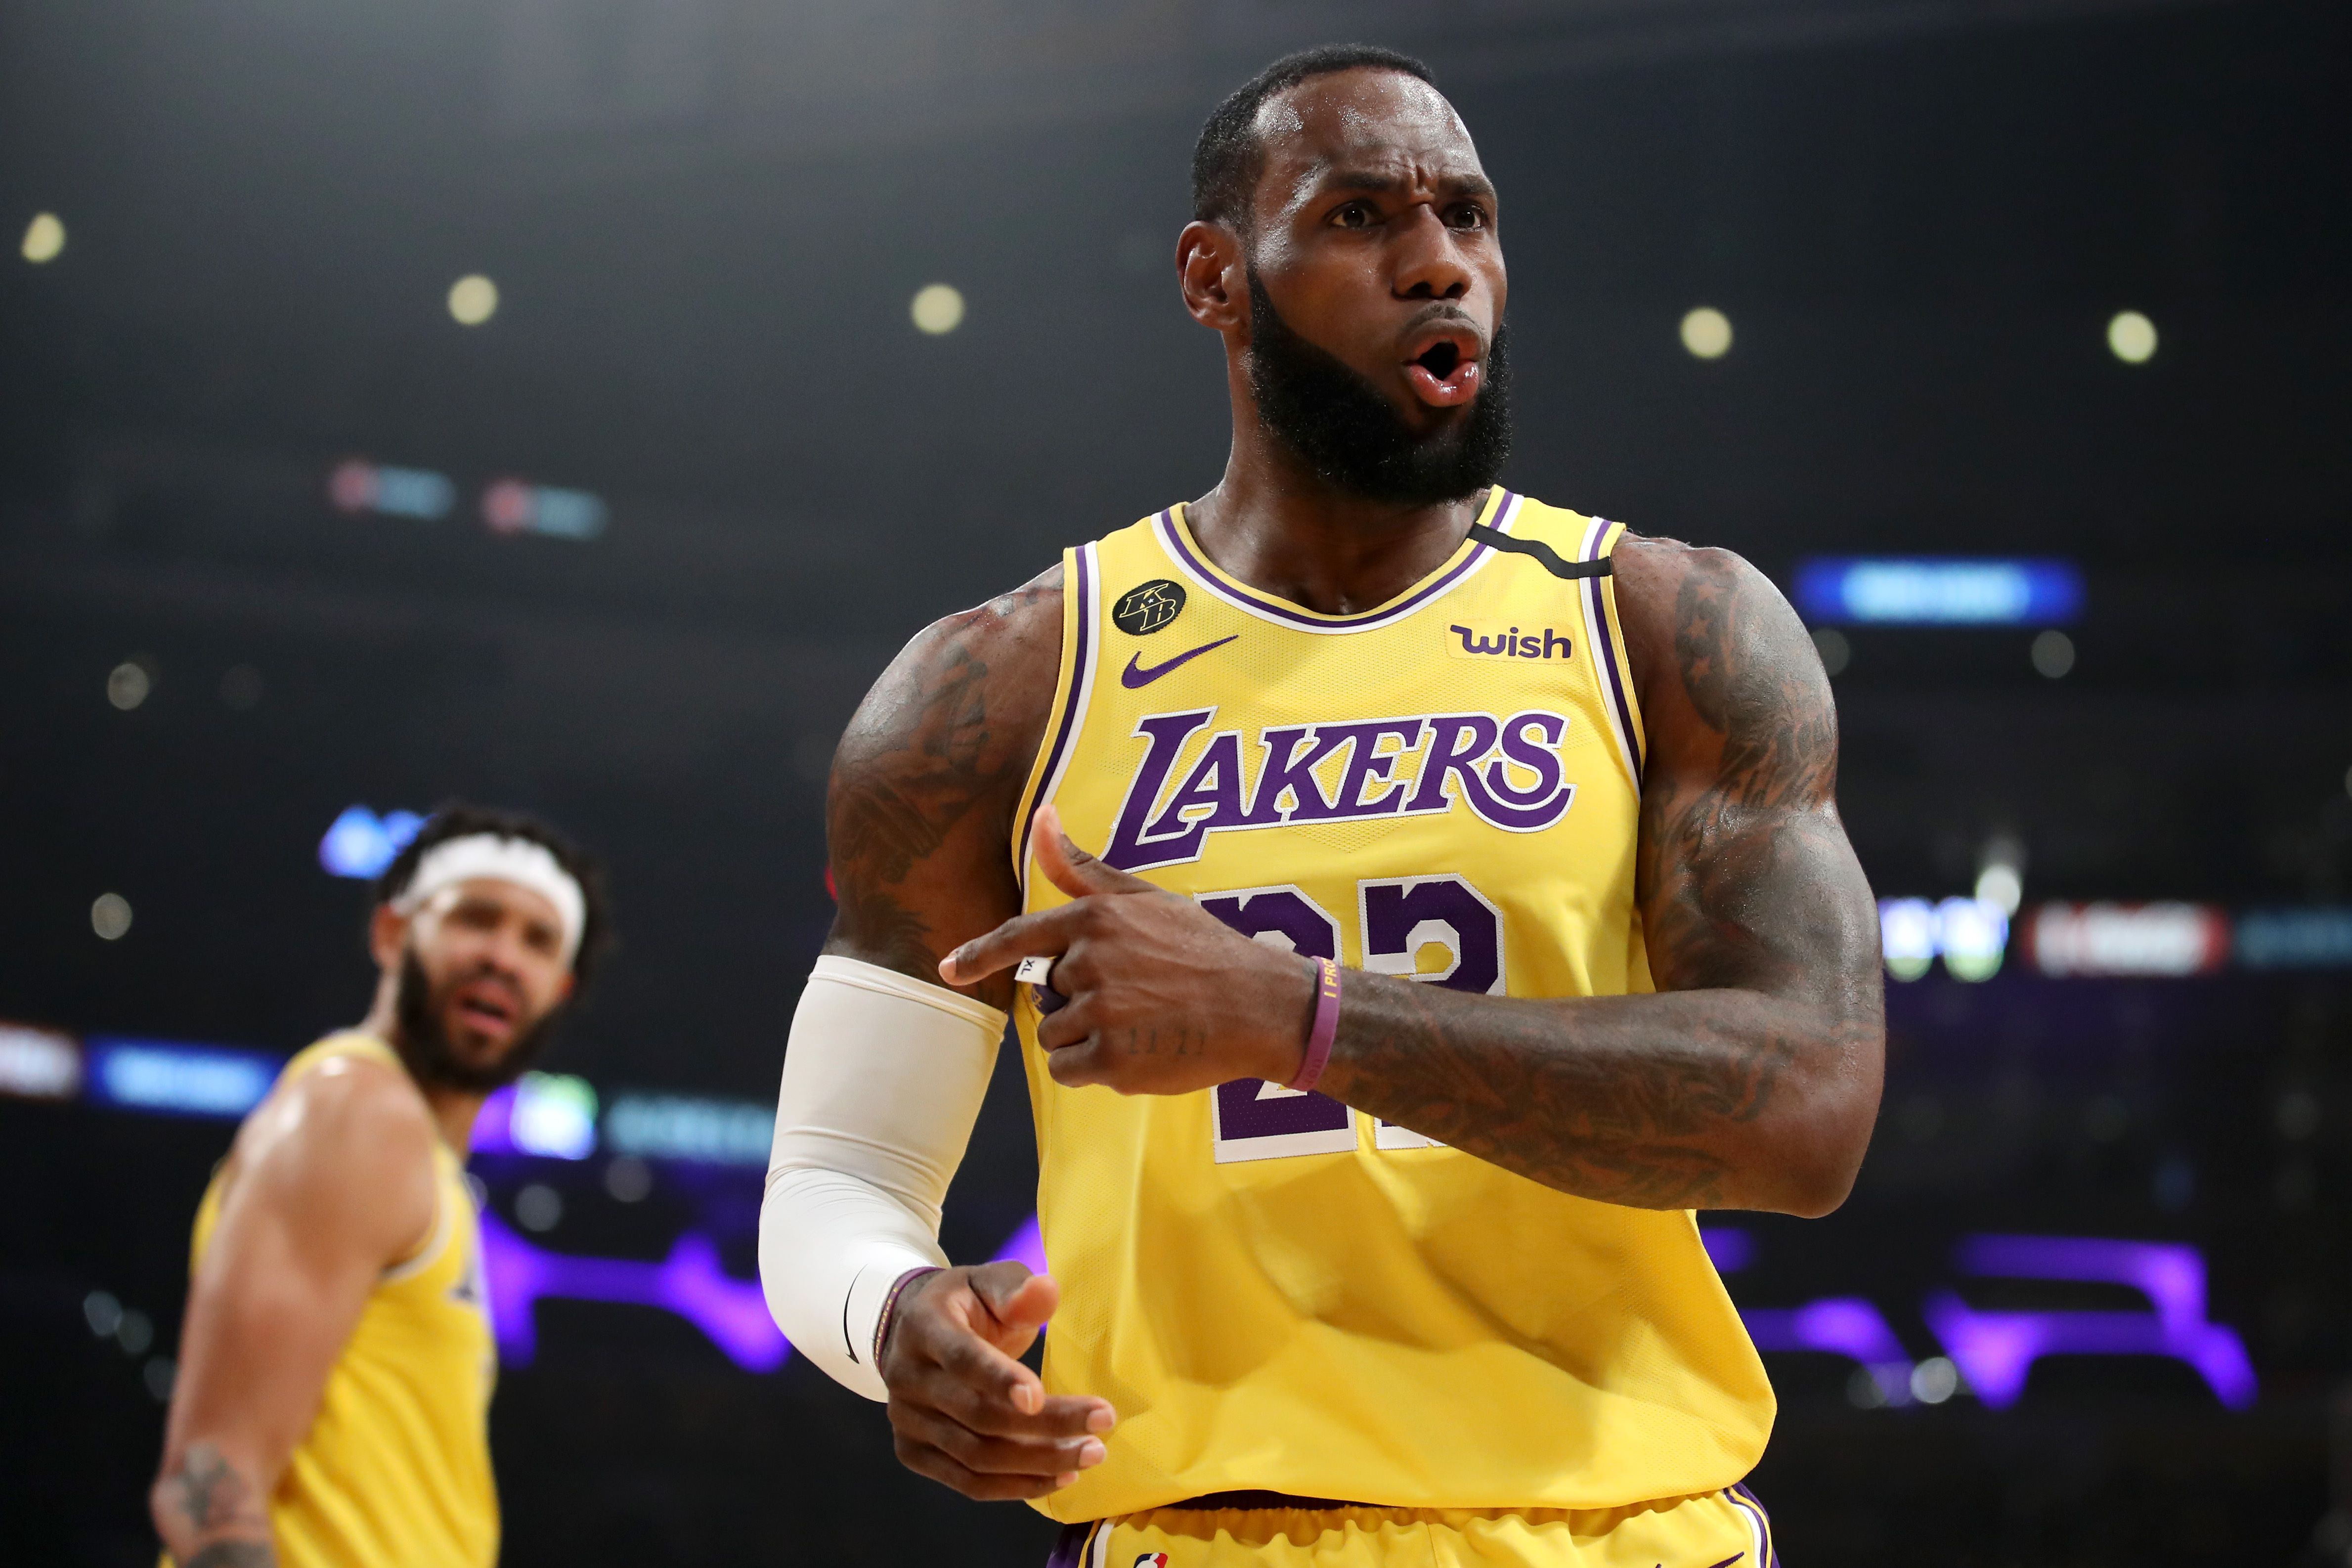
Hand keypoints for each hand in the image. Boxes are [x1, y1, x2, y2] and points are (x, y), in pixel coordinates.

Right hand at [879, 1260, 1114, 1500]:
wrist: (912, 1332)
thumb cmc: (966, 1304)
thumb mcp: (989, 1282)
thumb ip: (1015, 1288)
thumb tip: (1046, 1290)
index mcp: (924, 1327)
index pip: (960, 1359)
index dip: (998, 1379)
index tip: (1039, 1397)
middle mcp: (906, 1377)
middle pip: (977, 1415)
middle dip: (1045, 1425)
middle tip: (1102, 1424)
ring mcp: (905, 1421)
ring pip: (975, 1457)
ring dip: (1038, 1463)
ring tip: (1091, 1453)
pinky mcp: (912, 1452)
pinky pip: (967, 1482)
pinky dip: (1015, 1486)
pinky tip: (1059, 1477)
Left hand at [939, 805, 1317, 1093]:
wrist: (1259, 1005)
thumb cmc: (1202, 948)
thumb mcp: (1145, 897)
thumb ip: (1083, 866)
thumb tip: (1040, 814)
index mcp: (1094, 919)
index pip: (1019, 938)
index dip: (980, 957)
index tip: (949, 970)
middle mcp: (1090, 963)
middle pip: (1046, 993)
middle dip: (1076, 999)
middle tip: (1132, 996)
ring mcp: (1100, 1013)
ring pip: (1054, 1034)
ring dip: (1083, 1036)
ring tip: (1138, 1024)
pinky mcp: (1113, 1059)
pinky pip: (1068, 1069)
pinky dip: (1090, 1068)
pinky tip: (1133, 1053)